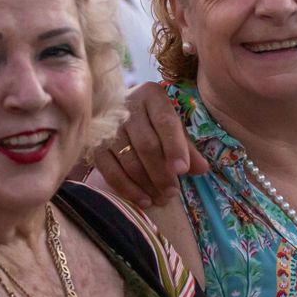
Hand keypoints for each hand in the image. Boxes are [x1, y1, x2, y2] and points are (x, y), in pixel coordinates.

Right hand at [90, 81, 207, 206]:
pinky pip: (110, 170)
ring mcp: (107, 126)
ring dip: (146, 184)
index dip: (175, 148)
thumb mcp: (173, 126)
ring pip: (129, 160)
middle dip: (162, 173)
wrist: (114, 111)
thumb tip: (202, 169)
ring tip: (161, 199)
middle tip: (172, 192)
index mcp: (151, 96)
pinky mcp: (94, 144)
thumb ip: (187, 147)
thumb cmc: (151, 119)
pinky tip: (142, 200)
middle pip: (146, 145)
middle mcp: (127, 106)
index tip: (182, 170)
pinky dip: (127, 188)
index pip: (165, 122)